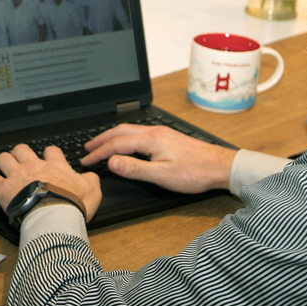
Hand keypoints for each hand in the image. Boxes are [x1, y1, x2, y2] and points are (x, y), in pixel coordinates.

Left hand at [0, 144, 102, 219]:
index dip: (48, 153)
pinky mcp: (3, 188)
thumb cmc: (73, 205)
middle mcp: (34, 166)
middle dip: (19, 152)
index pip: (51, 151)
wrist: (56, 216)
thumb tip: (90, 176)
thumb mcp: (92, 191)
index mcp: (55, 167)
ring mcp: (17, 176)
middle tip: (17, 159)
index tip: (47, 156)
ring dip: (0, 160)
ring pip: (4, 158)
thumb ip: (90, 180)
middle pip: (22, 149)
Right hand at [81, 124, 235, 194]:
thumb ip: (135, 168)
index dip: (99, 153)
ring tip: (101, 144)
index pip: (116, 144)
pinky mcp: (168, 137)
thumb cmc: (195, 172)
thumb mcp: (162, 175)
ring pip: (130, 130)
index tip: (86, 160)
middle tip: (87, 148)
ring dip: (112, 137)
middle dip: (101, 139)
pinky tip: (126, 143)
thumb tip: (112, 162)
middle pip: (120, 131)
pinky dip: (125, 137)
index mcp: (151, 139)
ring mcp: (162, 133)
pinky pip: (139, 133)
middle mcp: (154, 132)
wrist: (221, 166)